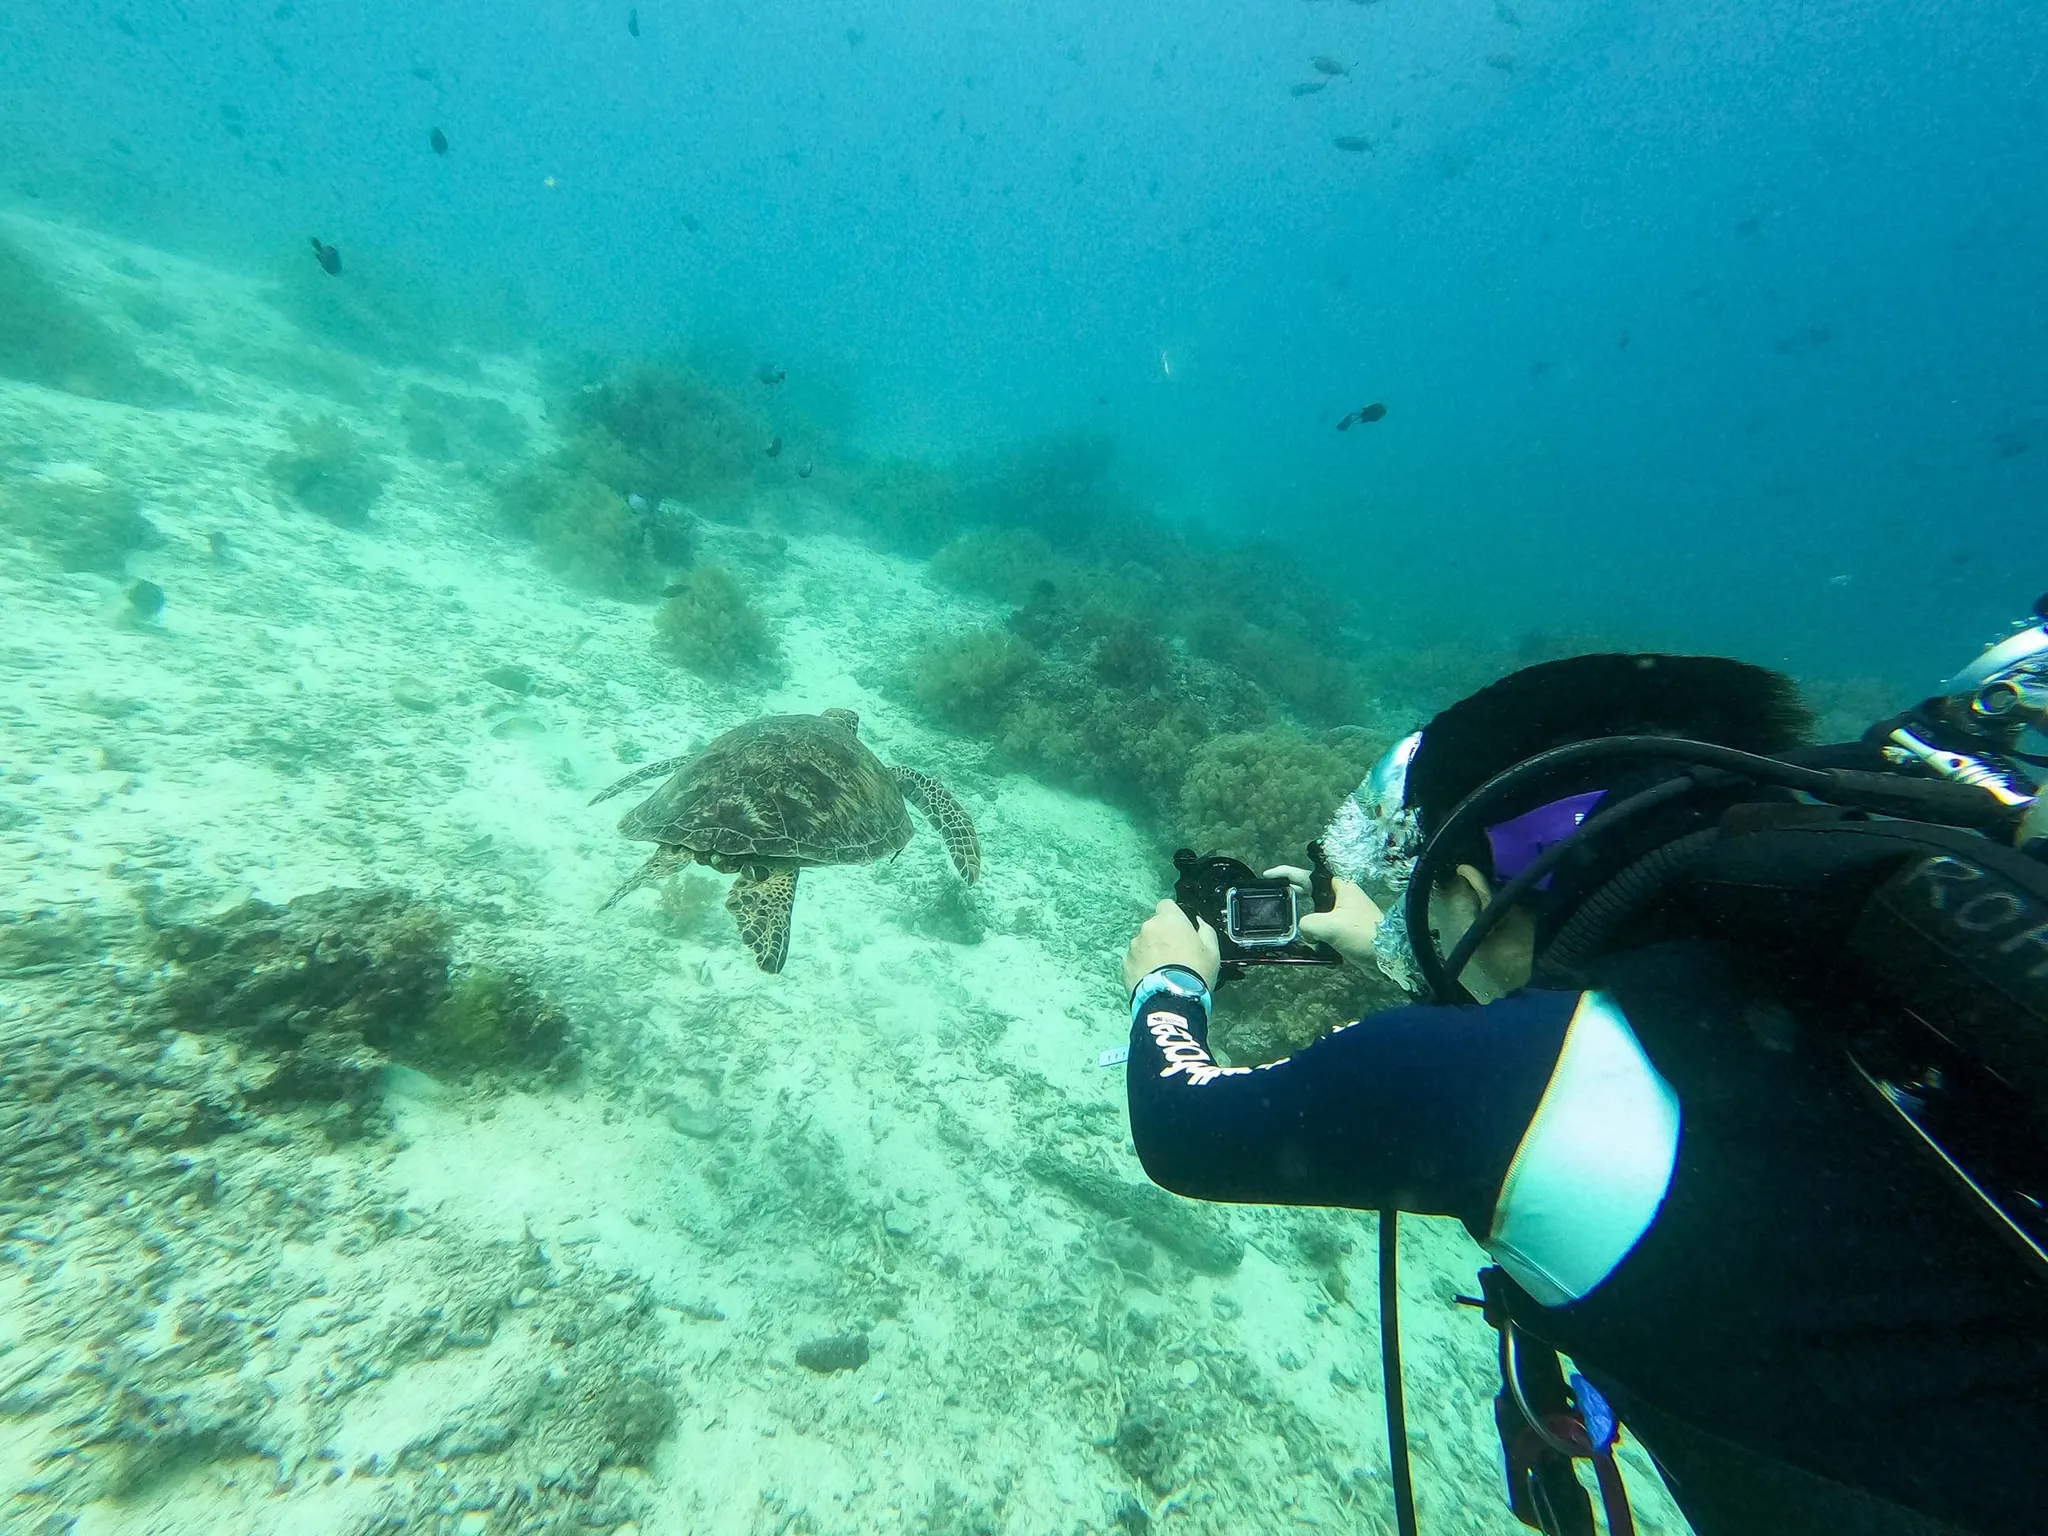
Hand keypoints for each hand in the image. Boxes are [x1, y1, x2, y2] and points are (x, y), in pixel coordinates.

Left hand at [1122, 900, 1220, 992]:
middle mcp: (1147, 928)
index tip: (1179, 930)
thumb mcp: (1212, 950)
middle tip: (1174, 955)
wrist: (1172, 1000)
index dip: (1173, 917)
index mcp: (1169, 920)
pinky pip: (1134, 960)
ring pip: (1142, 943)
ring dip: (1149, 951)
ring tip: (1161, 970)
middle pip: (1154, 926)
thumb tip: (1198, 922)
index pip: (1166, 905)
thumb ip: (1205, 930)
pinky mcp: (1125, 964)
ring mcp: (1133, 946)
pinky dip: (1141, 966)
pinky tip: (1152, 978)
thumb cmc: (1195, 972)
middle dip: (1161, 936)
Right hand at [1267, 867, 1382, 966]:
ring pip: (1316, 910)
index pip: (1307, 874)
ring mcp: (1344, 912)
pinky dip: (1313, 931)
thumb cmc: (1362, 934)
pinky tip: (1305, 940)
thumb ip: (1307, 924)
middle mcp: (1342, 895)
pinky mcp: (1345, 929)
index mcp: (1340, 886)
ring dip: (1303, 917)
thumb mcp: (1328, 926)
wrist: (1390, 956)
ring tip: (1287, 922)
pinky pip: (1323, 925)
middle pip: (1310, 889)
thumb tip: (1307, 932)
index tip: (1269, 876)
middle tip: (1274, 897)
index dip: (1286, 873)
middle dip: (1293, 894)